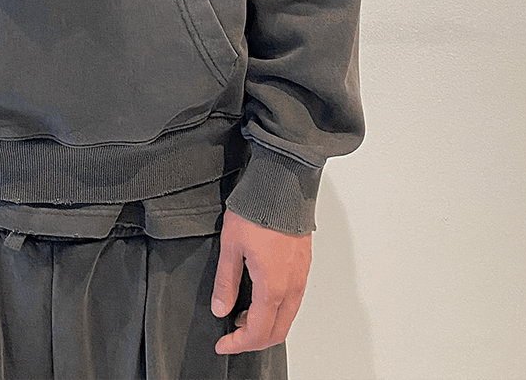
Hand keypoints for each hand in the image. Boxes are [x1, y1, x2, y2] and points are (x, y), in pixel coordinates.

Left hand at [211, 210, 311, 352]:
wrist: (284, 181)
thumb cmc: (259, 208)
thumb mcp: (231, 245)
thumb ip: (226, 282)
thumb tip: (220, 308)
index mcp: (272, 287)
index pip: (257, 332)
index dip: (237, 345)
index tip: (223, 344)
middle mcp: (291, 287)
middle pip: (276, 333)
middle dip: (253, 341)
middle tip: (233, 337)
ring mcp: (301, 277)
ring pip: (287, 318)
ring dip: (266, 326)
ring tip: (243, 316)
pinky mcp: (304, 266)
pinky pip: (294, 301)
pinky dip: (277, 310)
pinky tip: (261, 298)